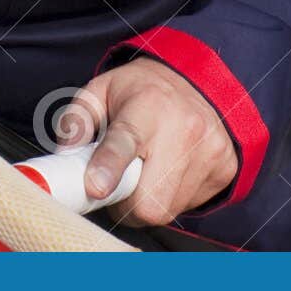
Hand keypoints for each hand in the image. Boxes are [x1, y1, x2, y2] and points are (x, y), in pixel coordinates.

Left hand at [60, 55, 237, 226]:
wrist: (200, 80)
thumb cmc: (143, 90)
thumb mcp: (101, 91)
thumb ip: (77, 123)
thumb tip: (64, 160)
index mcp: (147, 104)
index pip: (125, 142)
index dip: (109, 167)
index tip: (96, 187)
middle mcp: (184, 128)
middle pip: (149, 200)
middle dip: (126, 203)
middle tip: (119, 186)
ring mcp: (210, 151)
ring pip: (168, 209)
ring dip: (149, 201)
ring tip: (147, 171)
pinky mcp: (226, 168)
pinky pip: (190, 205)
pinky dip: (173, 196)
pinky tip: (172, 171)